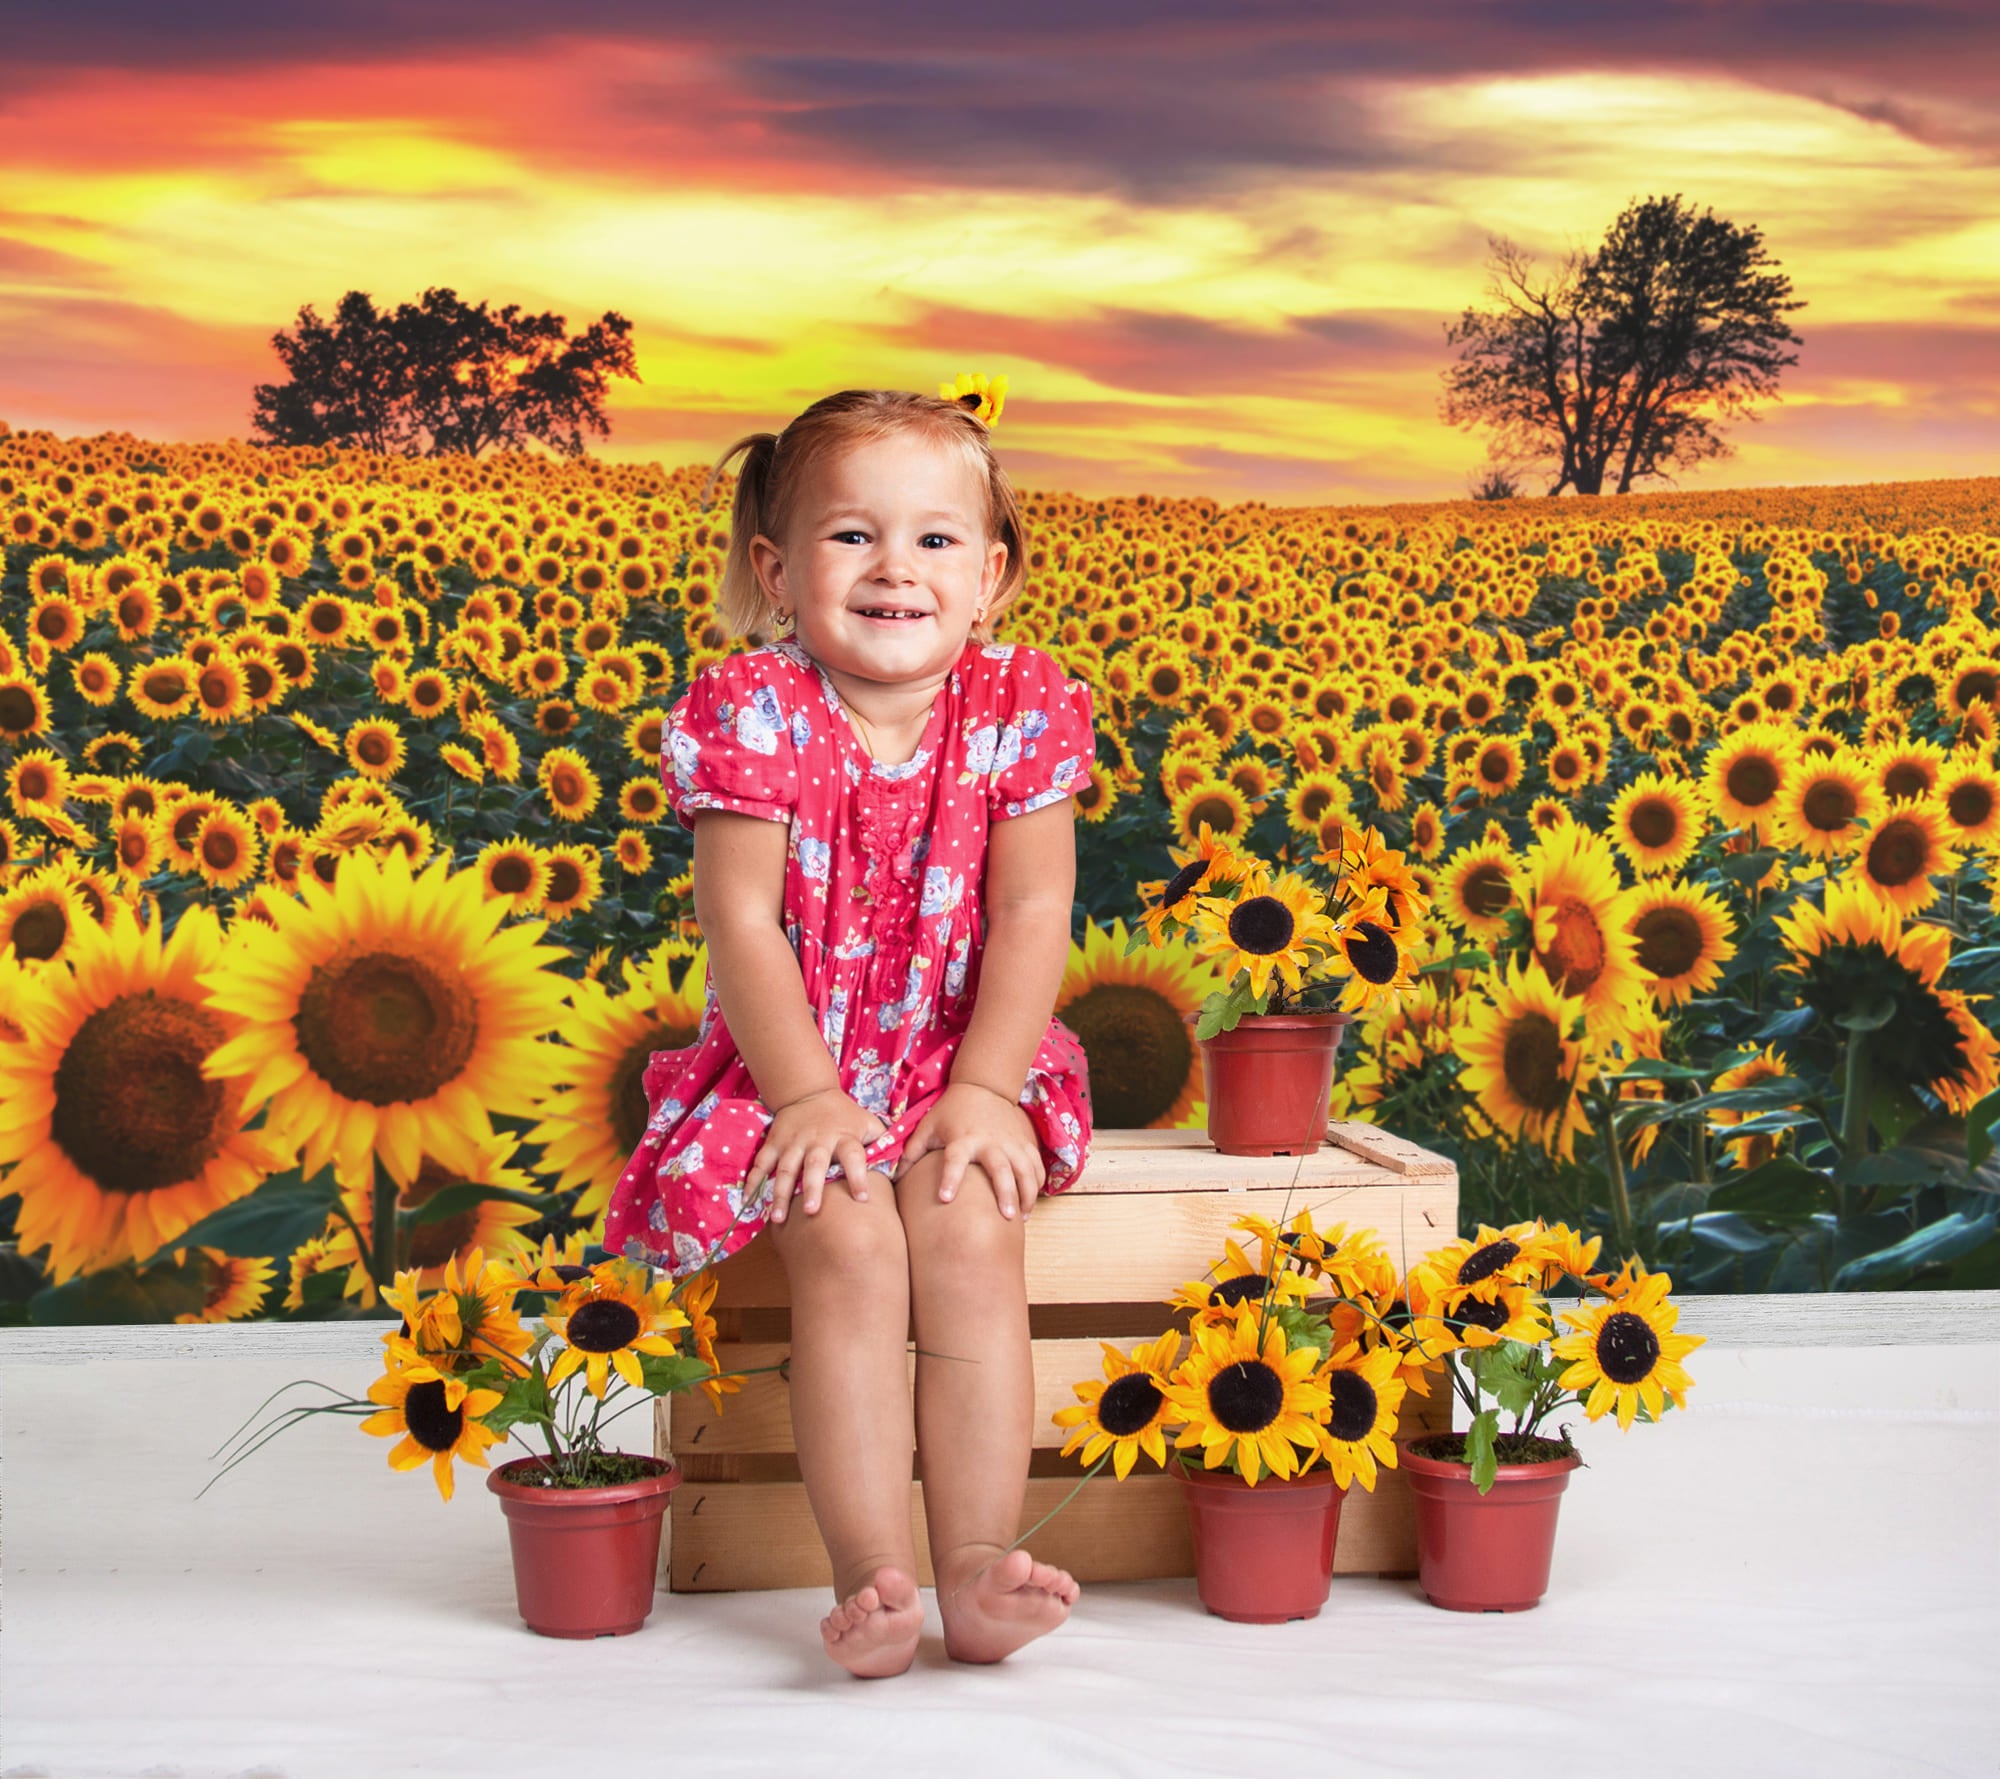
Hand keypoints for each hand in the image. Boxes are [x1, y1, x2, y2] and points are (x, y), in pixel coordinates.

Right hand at [748, 1087, 890, 1223]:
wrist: (810, 1091)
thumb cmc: (844, 1116)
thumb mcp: (868, 1123)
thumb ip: (884, 1143)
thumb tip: (907, 1166)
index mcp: (844, 1137)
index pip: (854, 1155)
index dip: (859, 1175)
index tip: (862, 1198)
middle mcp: (817, 1140)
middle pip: (815, 1164)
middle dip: (812, 1187)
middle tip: (811, 1212)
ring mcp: (794, 1142)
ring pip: (786, 1168)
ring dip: (780, 1192)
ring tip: (777, 1218)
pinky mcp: (775, 1142)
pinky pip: (762, 1163)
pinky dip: (754, 1180)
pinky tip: (747, 1200)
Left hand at [895, 1081, 1045, 1219]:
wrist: (983, 1086)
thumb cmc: (952, 1111)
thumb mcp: (929, 1125)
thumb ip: (912, 1150)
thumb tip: (894, 1176)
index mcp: (962, 1139)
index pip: (954, 1160)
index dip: (950, 1178)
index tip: (945, 1198)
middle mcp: (989, 1142)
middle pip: (1000, 1169)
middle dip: (1005, 1193)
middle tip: (1006, 1217)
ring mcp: (1010, 1142)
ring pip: (1025, 1169)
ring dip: (1026, 1193)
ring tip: (1023, 1217)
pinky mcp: (1024, 1142)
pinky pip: (1036, 1165)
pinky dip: (1037, 1183)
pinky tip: (1031, 1201)